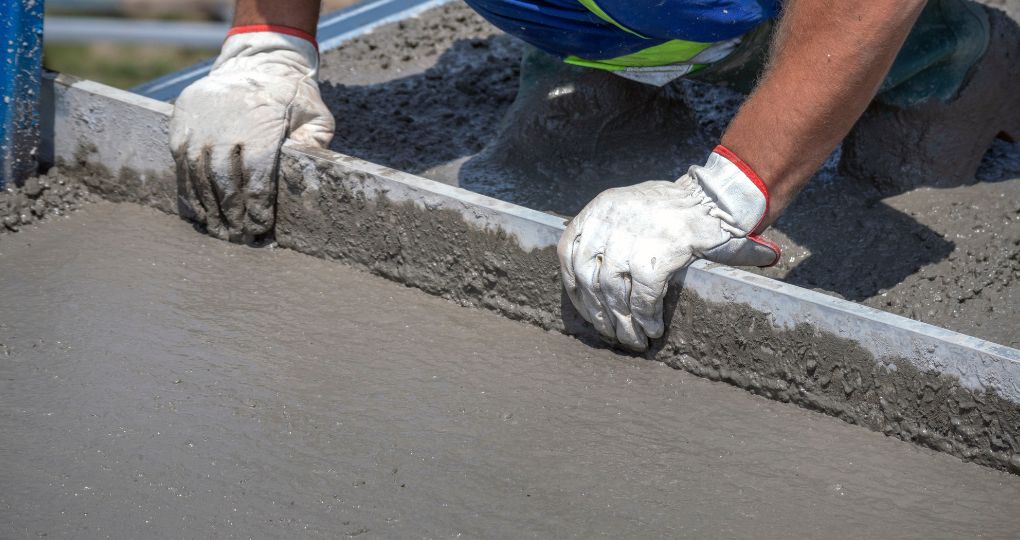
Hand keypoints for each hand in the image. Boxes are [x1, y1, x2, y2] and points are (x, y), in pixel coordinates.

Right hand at [169, 29, 333, 241]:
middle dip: (232, 213)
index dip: (257, 206)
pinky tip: (199, 209)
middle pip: (224, 180)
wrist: (255, 60)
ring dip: (208, 206)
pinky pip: (180, 162)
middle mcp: (225, 125)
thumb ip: (315, 144)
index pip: (256, 176)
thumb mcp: (315, 115)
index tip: (260, 227)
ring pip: (198, 174)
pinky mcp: (181, 122)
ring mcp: (200, 123)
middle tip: (238, 237)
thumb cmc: (290, 95)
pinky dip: (188, 188)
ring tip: (218, 230)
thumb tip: (310, 177)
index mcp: (260, 126)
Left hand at [557, 146, 779, 350]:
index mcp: (599, 208)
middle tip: (611, 333)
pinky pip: (642, 296)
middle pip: (588, 277)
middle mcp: (609, 221)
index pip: (567, 251)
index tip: (584, 307)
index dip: (572, 285)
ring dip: (623, 322)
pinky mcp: (656, 255)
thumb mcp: (629, 208)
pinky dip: (646, 317)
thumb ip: (607, 234)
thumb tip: (590, 283)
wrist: (715, 198)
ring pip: (613, 292)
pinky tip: (653, 329)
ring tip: (634, 339)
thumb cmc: (674, 208)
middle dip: (598, 312)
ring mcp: (631, 238)